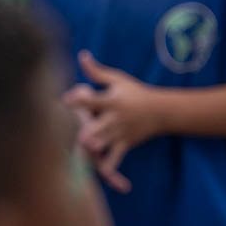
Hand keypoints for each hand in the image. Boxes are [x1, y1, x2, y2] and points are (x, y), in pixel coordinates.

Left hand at [63, 51, 162, 193]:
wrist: (161, 110)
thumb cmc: (135, 92)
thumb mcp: (118, 79)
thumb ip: (97, 72)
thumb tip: (81, 54)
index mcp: (112, 100)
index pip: (92, 99)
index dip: (78, 99)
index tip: (64, 99)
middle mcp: (116, 118)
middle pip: (96, 126)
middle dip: (84, 130)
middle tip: (69, 132)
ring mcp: (120, 133)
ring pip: (102, 144)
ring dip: (89, 147)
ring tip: (76, 149)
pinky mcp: (125, 144)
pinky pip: (114, 159)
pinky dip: (106, 166)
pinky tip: (94, 170)